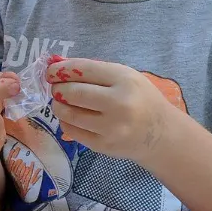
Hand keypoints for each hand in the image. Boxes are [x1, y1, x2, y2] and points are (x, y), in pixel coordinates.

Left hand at [47, 58, 173, 161]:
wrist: (160, 134)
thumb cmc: (141, 99)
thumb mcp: (126, 76)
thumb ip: (94, 70)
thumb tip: (57, 65)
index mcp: (125, 80)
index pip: (83, 70)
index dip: (61, 70)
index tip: (51, 72)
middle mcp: (118, 104)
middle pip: (72, 92)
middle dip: (57, 88)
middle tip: (56, 87)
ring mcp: (110, 127)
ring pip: (68, 113)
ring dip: (58, 105)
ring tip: (61, 101)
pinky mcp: (102, 145)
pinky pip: (71, 130)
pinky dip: (65, 121)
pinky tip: (71, 116)